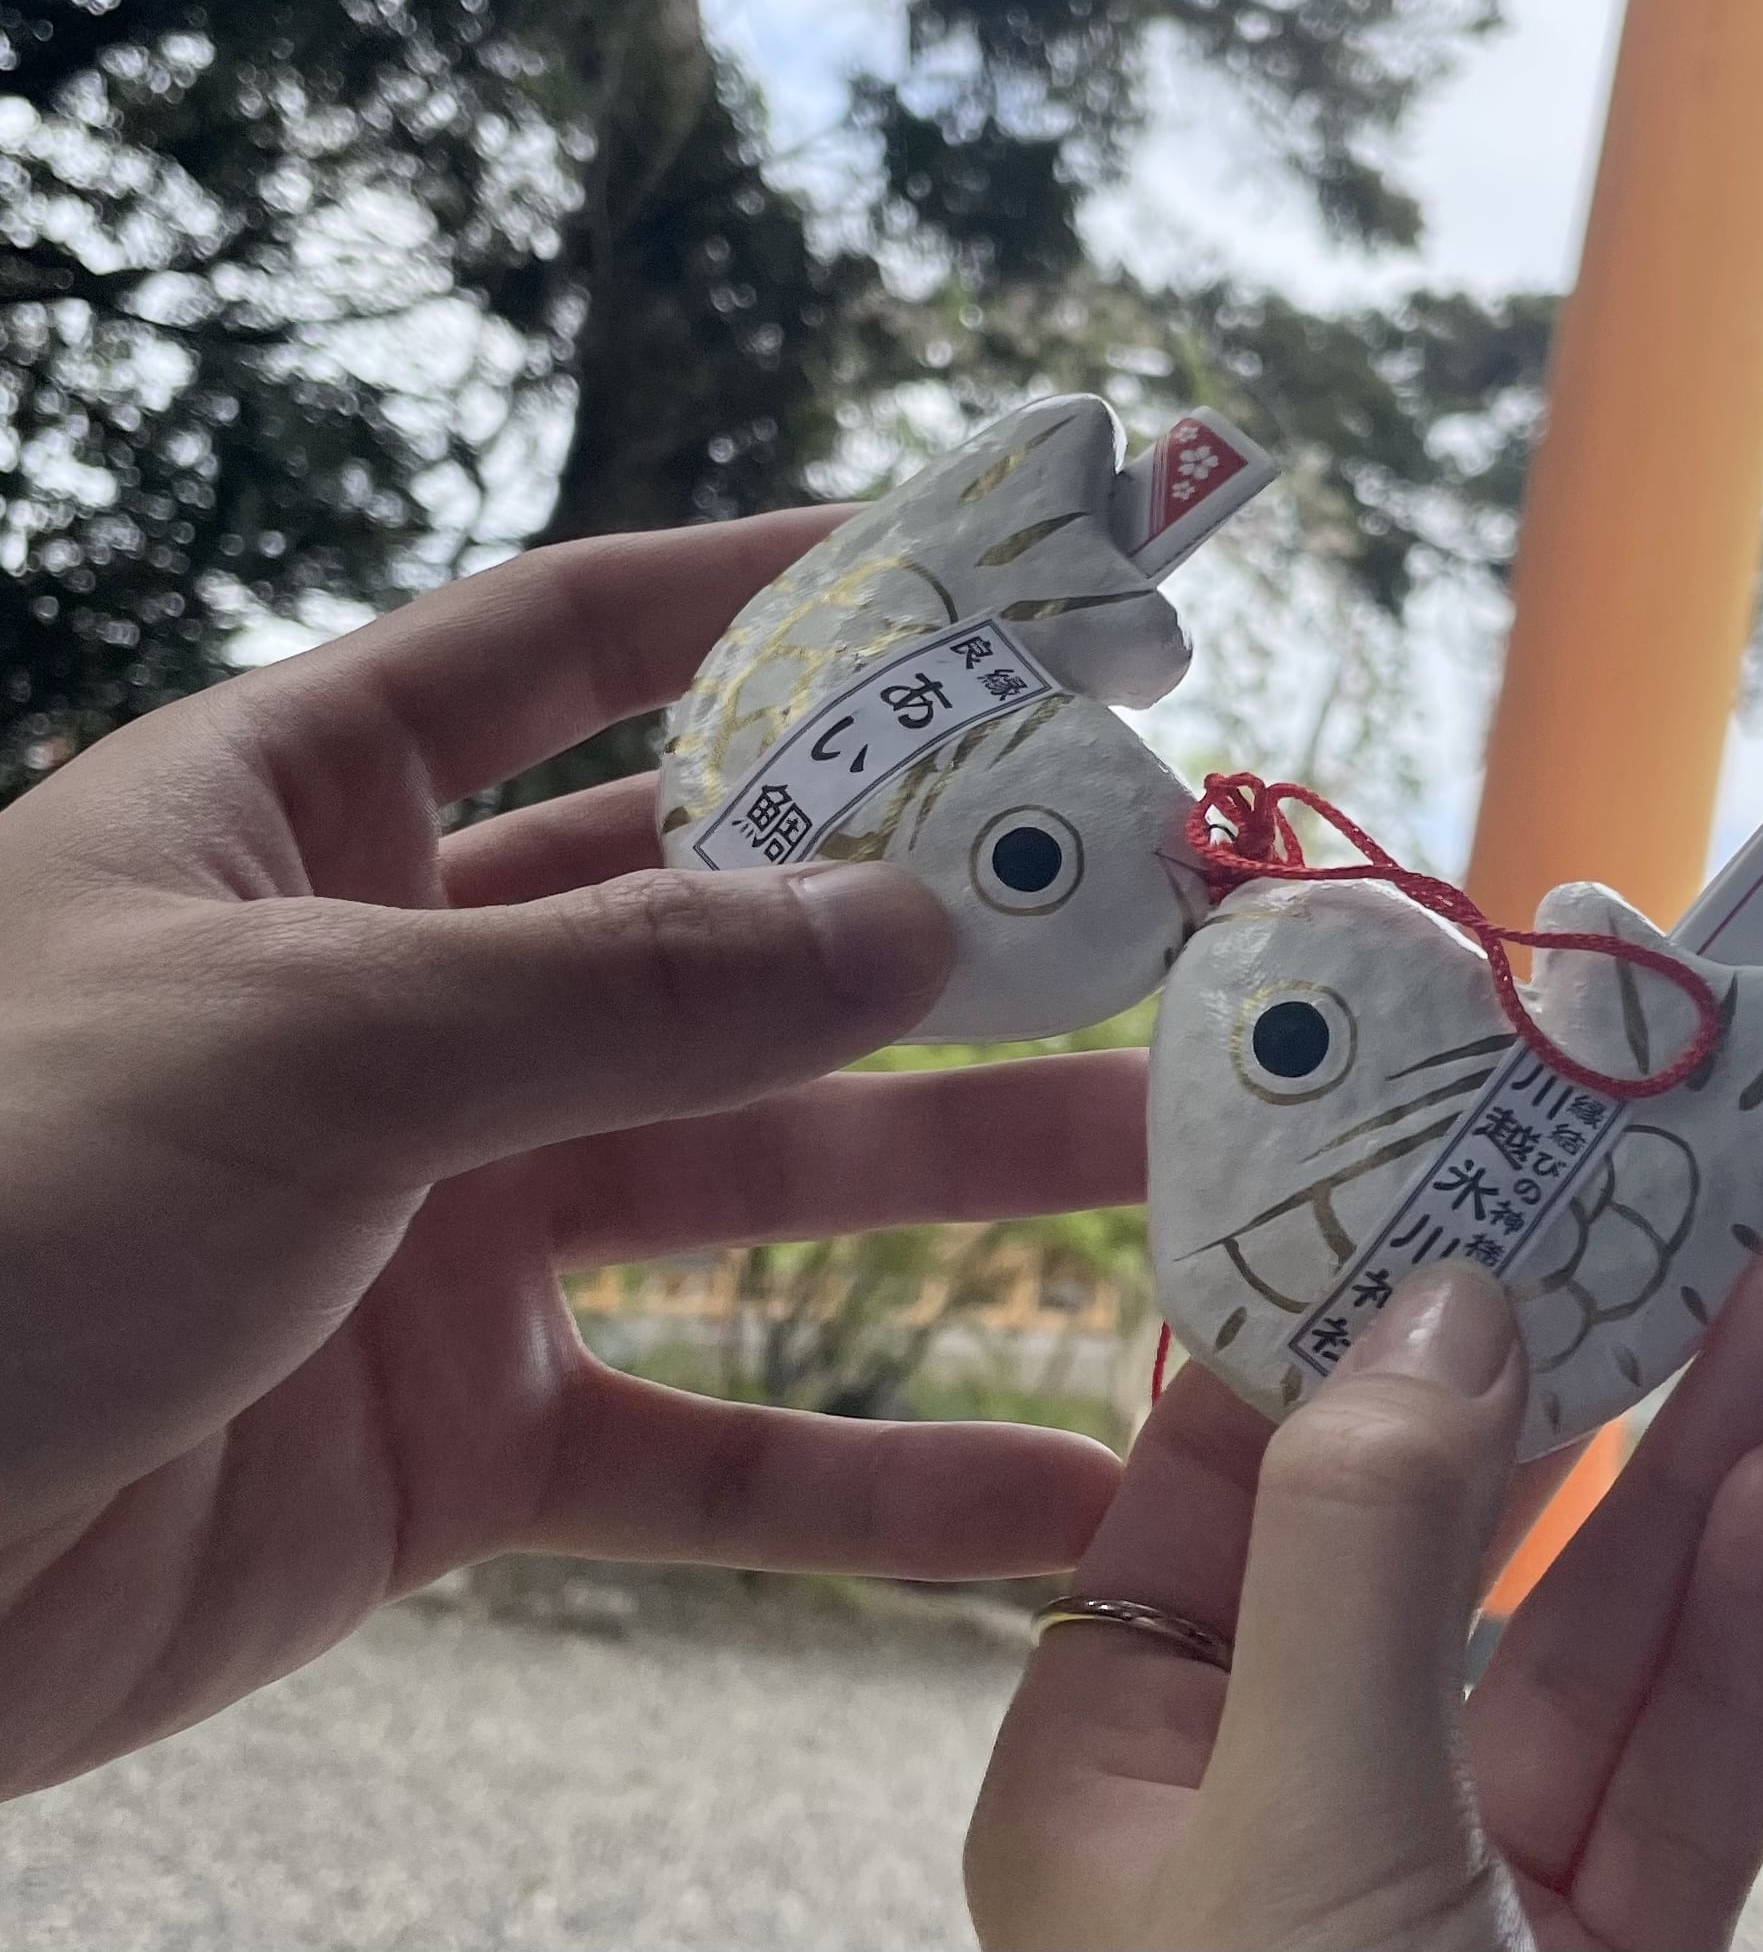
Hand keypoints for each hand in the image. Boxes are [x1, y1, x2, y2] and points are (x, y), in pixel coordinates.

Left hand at [0, 515, 1140, 1795]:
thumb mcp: (302, 1048)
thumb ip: (619, 990)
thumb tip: (909, 923)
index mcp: (302, 822)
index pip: (566, 645)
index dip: (756, 592)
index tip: (959, 572)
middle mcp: (399, 997)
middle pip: (720, 919)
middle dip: (926, 909)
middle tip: (1135, 892)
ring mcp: (442, 1217)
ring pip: (753, 1173)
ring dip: (953, 1172)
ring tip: (1159, 1152)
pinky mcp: (461, 1434)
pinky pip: (702, 1443)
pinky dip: (865, 1478)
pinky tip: (1040, 1491)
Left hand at [967, 1241, 1762, 1951]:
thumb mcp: (1303, 1846)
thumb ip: (1368, 1563)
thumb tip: (1436, 1306)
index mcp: (1119, 1770)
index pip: (1219, 1469)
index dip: (1337, 1299)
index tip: (1444, 1151)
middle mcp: (1275, 1813)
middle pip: (1440, 1534)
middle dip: (1568, 1365)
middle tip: (1672, 1199)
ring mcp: (1450, 1903)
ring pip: (1583, 1643)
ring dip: (1695, 1469)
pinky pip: (1671, 1786)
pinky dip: (1739, 1650)